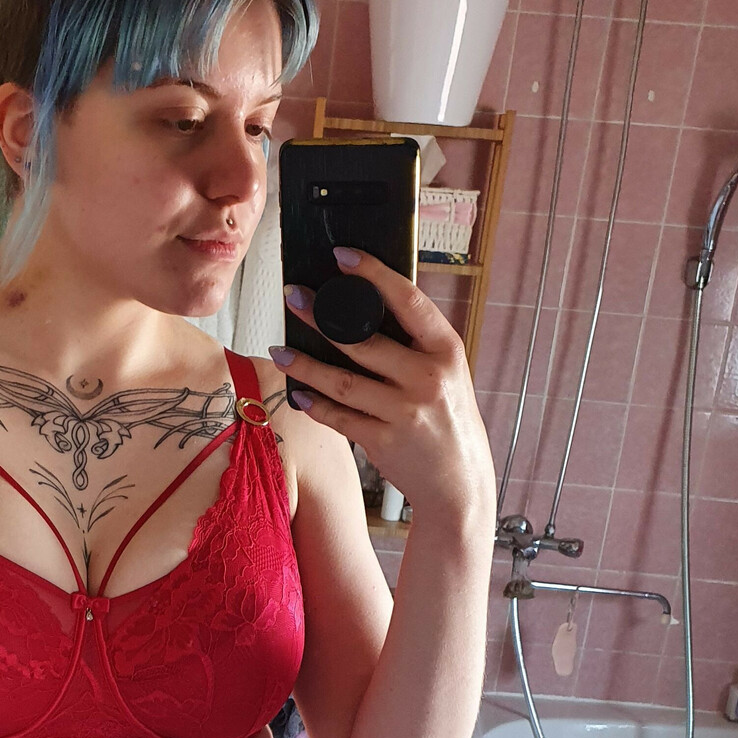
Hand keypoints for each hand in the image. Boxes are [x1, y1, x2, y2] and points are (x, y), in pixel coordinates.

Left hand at [269, 247, 495, 530]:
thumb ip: (416, 344)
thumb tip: (363, 308)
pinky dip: (315, 405)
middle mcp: (426, 378)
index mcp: (446, 350)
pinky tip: (297, 392)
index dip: (373, 274)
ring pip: (341, 381)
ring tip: (279, 349)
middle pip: (362, 340)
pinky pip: (339, 417)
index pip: (407, 300)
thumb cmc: (449, 420)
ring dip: (304, 364)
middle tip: (293, 297)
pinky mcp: (383, 441)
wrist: (458, 482)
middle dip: (320, 316)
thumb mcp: (447, 373)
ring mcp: (404, 412)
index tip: (343, 256)